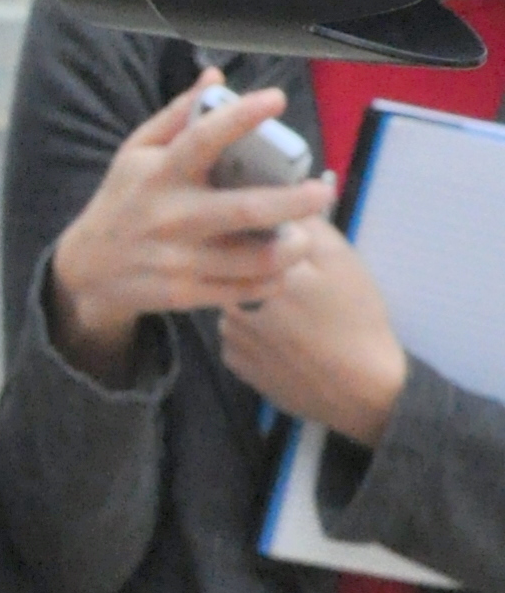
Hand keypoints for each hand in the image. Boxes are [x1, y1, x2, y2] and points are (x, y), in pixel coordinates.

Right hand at [46, 72, 330, 383]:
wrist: (87, 270)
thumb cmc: (123, 201)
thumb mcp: (135, 152)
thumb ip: (177, 115)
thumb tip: (215, 77)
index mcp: (160, 174)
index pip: (200, 139)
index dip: (240, 117)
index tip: (276, 98)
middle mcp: (170, 217)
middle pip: (244, 211)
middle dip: (292, 202)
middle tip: (322, 191)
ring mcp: (179, 260)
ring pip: (252, 259)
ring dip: (290, 248)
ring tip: (305, 235)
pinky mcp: (186, 294)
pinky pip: (243, 291)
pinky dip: (272, 280)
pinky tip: (281, 266)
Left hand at [220, 216, 408, 441]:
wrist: (361, 390)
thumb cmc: (357, 319)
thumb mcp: (342, 261)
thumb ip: (306, 227)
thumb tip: (279, 202)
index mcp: (263, 270)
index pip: (246, 232)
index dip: (262, 231)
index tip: (278, 235)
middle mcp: (235, 300)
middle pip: (235, 267)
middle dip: (256, 266)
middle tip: (295, 282)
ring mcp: (230, 335)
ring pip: (233, 299)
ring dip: (252, 299)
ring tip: (293, 313)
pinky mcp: (233, 362)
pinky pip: (235, 332)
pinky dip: (252, 330)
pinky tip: (283, 337)